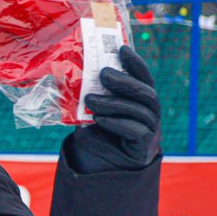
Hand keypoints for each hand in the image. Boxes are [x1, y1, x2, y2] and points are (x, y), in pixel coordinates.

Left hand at [69, 45, 160, 173]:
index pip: (143, 78)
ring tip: (89, 99)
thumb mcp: (90, 113)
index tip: (121, 48)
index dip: (135, 63)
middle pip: (145, 92)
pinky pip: (136, 131)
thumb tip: (66, 81)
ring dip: (113, 102)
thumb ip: (87, 99)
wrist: (104, 167)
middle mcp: (151, 113)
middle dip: (124, 81)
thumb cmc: (100, 134)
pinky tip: (99, 119)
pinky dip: (117, 123)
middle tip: (103, 73)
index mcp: (141, 100)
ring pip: (139, 111)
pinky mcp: (145, 146)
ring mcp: (151, 130)